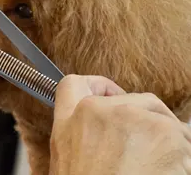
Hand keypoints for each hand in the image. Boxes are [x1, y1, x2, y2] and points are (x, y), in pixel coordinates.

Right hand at [50, 75, 190, 174]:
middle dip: (142, 119)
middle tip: (143, 150)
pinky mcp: (169, 134)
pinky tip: (167, 172)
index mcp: (73, 121)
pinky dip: (184, 153)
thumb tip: (100, 124)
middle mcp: (102, 113)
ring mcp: (136, 119)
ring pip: (162, 117)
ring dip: (166, 140)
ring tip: (156, 170)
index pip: (76, 84)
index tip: (109, 94)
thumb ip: (80, 132)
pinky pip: (185, 135)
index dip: (96, 86)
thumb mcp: (70, 159)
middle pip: (132, 99)